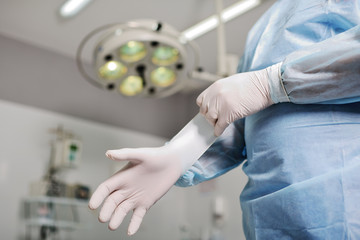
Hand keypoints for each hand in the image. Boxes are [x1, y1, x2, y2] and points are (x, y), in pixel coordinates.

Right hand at [88, 114, 214, 234]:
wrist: (172, 163)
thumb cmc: (155, 156)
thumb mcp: (140, 154)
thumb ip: (124, 154)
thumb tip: (108, 153)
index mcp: (121, 177)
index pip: (105, 188)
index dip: (98, 196)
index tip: (92, 206)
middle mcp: (126, 189)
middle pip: (112, 202)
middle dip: (106, 210)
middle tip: (103, 218)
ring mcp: (135, 197)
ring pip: (122, 210)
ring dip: (117, 218)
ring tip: (112, 226)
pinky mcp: (146, 203)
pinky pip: (138, 216)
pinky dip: (133, 224)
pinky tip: (130, 232)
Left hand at [196, 63, 281, 135]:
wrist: (265, 85)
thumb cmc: (252, 84)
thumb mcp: (231, 83)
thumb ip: (221, 91)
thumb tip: (217, 102)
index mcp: (215, 87)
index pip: (201, 100)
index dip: (205, 107)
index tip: (209, 111)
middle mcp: (215, 95)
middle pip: (204, 111)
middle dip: (209, 116)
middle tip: (215, 119)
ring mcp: (221, 105)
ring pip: (210, 119)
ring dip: (214, 123)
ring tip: (219, 124)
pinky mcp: (228, 114)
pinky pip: (219, 126)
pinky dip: (218, 131)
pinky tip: (219, 132)